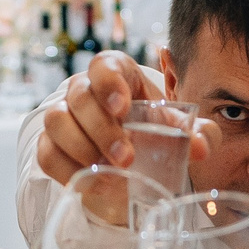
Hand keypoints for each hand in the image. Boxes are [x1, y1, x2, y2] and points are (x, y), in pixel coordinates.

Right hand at [35, 52, 210, 186]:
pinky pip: (47, 153)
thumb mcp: (179, 129)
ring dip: (81, 148)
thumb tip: (201, 147)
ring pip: (56, 121)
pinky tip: (94, 183)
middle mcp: (84, 88)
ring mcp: (63, 115)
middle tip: (127, 157)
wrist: (133, 157)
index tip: (123, 108)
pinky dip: (68, 170)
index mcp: (117, 74)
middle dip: (102, 129)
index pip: (103, 65)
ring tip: (110, 171)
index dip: (109, 82)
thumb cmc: (154, 130)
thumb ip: (197, 133)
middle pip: (79, 96)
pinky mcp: (51, 143)